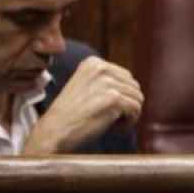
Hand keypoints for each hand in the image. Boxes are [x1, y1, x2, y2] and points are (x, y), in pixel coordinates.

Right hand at [21, 56, 142, 154]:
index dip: (120, 96)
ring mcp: (107, 82)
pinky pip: (136, 110)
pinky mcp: (114, 98)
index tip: (104, 106)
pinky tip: (112, 128)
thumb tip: (135, 86)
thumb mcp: (86, 86)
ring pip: (138, 99)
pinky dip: (128, 123)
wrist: (55, 130)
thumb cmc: (72, 114)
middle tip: (109, 117)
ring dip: (127, 114)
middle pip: (135, 87)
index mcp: (93, 62)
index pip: (127, 77)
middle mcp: (101, 68)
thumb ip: (107, 81)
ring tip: (110, 122)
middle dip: (126, 104)